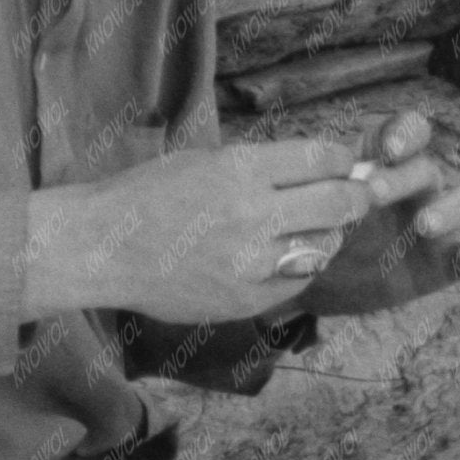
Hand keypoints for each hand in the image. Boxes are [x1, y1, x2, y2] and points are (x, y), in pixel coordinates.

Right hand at [30, 136, 377, 320]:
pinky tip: (284, 255)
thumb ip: (261, 166)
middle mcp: (253, 215)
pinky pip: (300, 280)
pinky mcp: (248, 299)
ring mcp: (252, 263)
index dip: (342, 161)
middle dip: (355, 196)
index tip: (342, 165)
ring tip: (310, 228)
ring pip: (326, 245)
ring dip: (328, 234)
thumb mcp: (205, 160)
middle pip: (340, 203)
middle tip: (353, 196)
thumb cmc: (149, 195)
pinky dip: (302, 265)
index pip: (322, 160)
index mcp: (240, 170)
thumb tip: (321, 167)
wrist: (104, 249)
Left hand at [302, 106, 459, 313]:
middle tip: (374, 193)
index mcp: (389, 164)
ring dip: (452, 209)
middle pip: (429, 169)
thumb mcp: (315, 203)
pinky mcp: (448, 262)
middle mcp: (419, 187)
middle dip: (405, 178)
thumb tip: (331, 175)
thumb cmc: (319, 231)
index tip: (387, 150)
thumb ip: (325, 185)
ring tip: (424, 226)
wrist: (318, 283)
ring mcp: (440, 224)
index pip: (412, 131)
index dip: (407, 134)